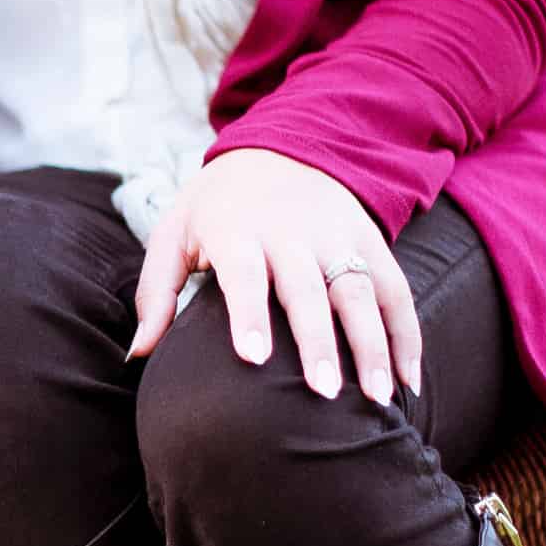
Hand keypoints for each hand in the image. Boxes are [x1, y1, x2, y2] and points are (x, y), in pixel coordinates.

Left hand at [130, 149, 422, 405]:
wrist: (284, 146)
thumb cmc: (217, 206)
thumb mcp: (175, 233)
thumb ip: (155, 292)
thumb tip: (138, 352)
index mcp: (237, 229)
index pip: (244, 273)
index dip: (249, 314)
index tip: (254, 359)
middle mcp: (292, 232)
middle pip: (308, 290)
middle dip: (318, 343)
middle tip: (322, 393)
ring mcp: (338, 236)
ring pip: (361, 292)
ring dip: (372, 346)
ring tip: (377, 399)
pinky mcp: (371, 242)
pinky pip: (396, 291)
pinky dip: (407, 336)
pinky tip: (407, 382)